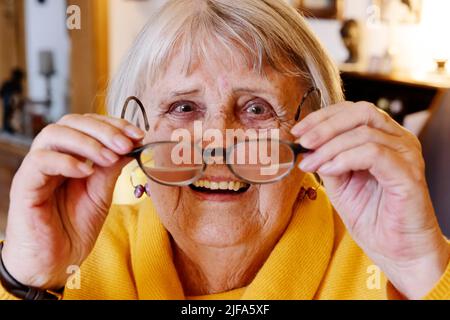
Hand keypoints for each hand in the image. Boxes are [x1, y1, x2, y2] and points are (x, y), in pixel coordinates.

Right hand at [2, 114, 143, 289]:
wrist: (54, 263)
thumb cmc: (75, 228)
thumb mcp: (101, 194)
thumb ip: (111, 169)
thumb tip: (130, 145)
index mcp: (70, 155)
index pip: (88, 125)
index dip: (113, 124)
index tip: (137, 134)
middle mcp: (52, 156)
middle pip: (71, 122)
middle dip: (103, 130)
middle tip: (126, 144)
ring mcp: (36, 170)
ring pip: (53, 134)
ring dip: (87, 143)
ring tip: (110, 157)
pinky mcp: (24, 186)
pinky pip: (39, 161)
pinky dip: (66, 161)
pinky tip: (87, 172)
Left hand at [291, 101, 449, 299]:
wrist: (397, 252)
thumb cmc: (372, 218)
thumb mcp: (340, 184)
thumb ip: (327, 161)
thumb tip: (306, 145)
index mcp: (385, 138)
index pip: (353, 111)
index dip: (323, 117)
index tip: (298, 130)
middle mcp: (399, 141)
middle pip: (360, 112)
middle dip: (325, 124)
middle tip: (303, 141)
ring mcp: (407, 155)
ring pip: (363, 132)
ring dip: (329, 147)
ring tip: (310, 163)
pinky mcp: (408, 174)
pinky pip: (372, 153)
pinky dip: (344, 158)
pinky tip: (328, 170)